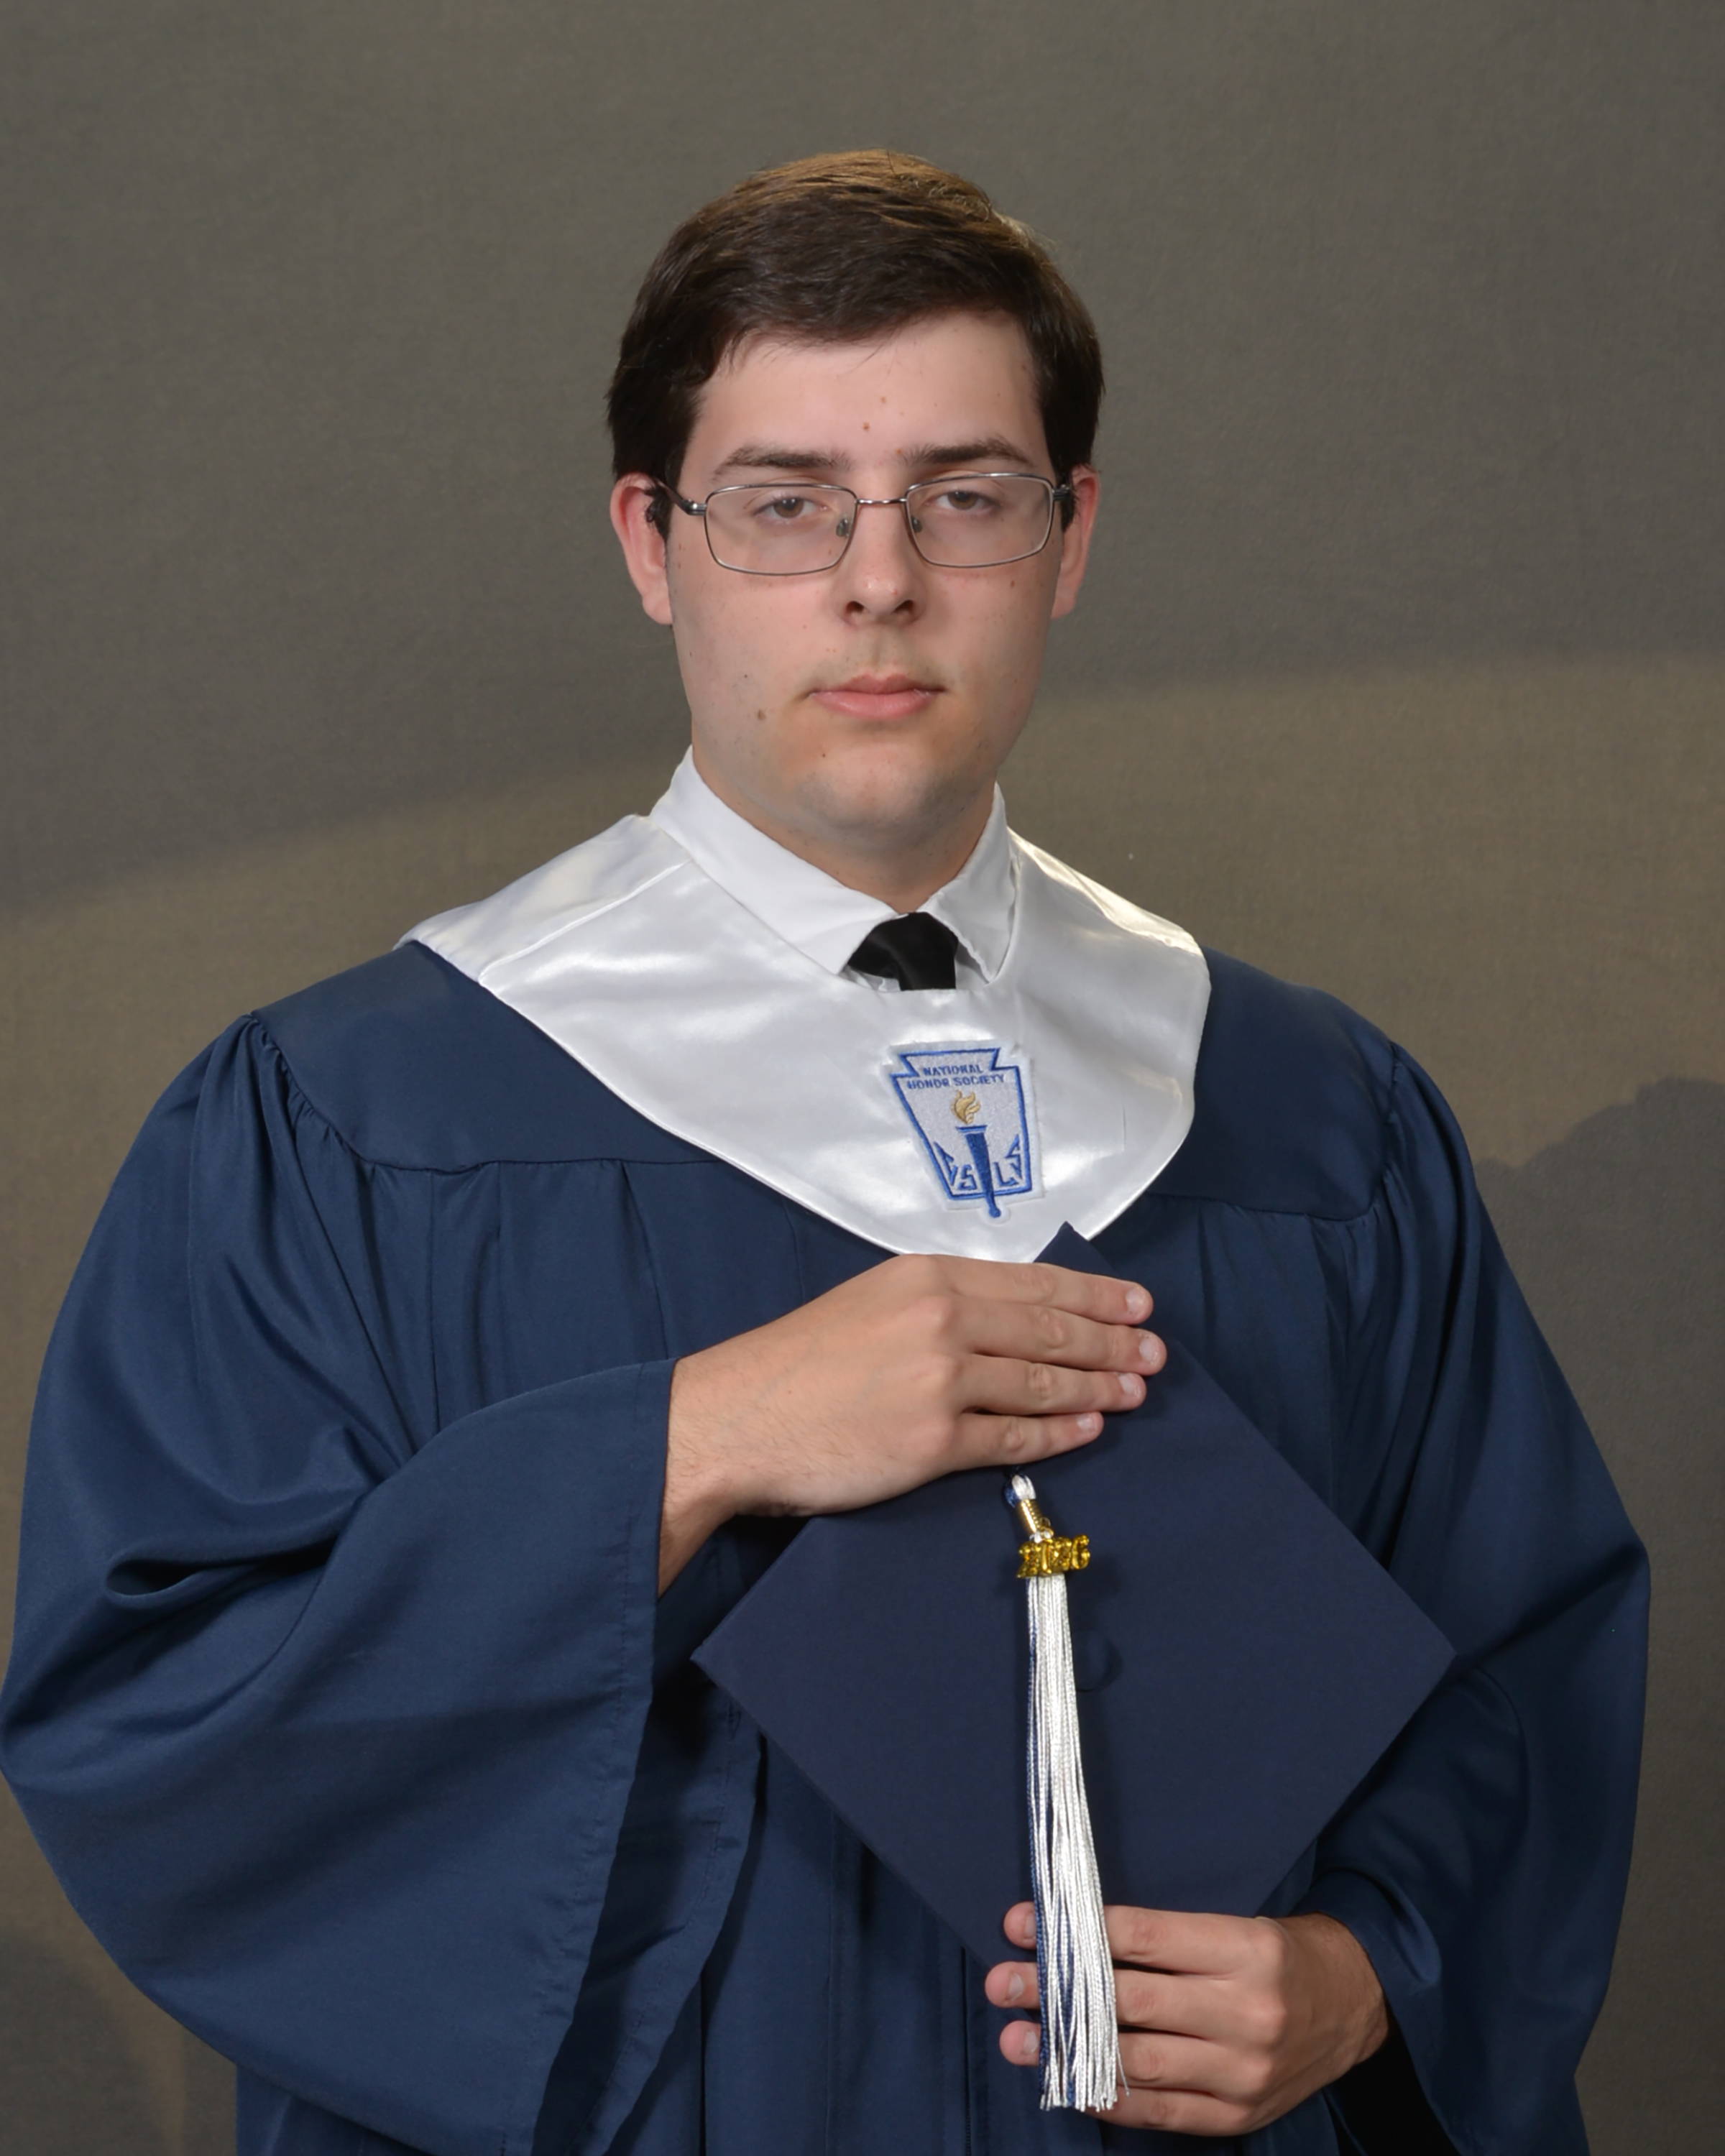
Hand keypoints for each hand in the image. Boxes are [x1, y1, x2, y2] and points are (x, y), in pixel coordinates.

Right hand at [659, 1254, 1162, 1586]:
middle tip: (1154, 1352)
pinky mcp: (933, 1442)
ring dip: (1098, 1387)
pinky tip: (1088, 1429)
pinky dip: (1060, 1432)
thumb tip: (1006, 1314)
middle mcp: (940, 1320)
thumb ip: (936, 1300)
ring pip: (1042, 1383)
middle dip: (1112, 1341)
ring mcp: (940, 1381)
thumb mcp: (869, 1300)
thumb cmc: (796, 1362)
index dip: (1094, 1295)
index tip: (1135, 1304)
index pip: (1032, 1283)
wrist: (735, 1418)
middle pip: (1050, 1331)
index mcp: (926, 1277)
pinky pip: (1014, 1437)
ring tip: (1134, 1392)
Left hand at [986, 1903, 1388, 2135]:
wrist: (1355, 2005)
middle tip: (1001, 1982)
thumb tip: (1071, 1936)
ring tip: (1017, 2038)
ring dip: (1067, 2051)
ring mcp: (1244, 2072)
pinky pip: (1160, 2111)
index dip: (1077, 1932)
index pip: (1145, 1938)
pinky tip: (1064, 2081)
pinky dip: (1107, 2097)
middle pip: (1132, 2001)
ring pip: (1139, 2062)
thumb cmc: (1278, 1954)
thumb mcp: (1234, 1924)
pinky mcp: (1238, 2115)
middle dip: (1056, 1992)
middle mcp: (1248, 2012)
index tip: (1022, 1925)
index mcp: (1246, 1948)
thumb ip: (1162, 1937)